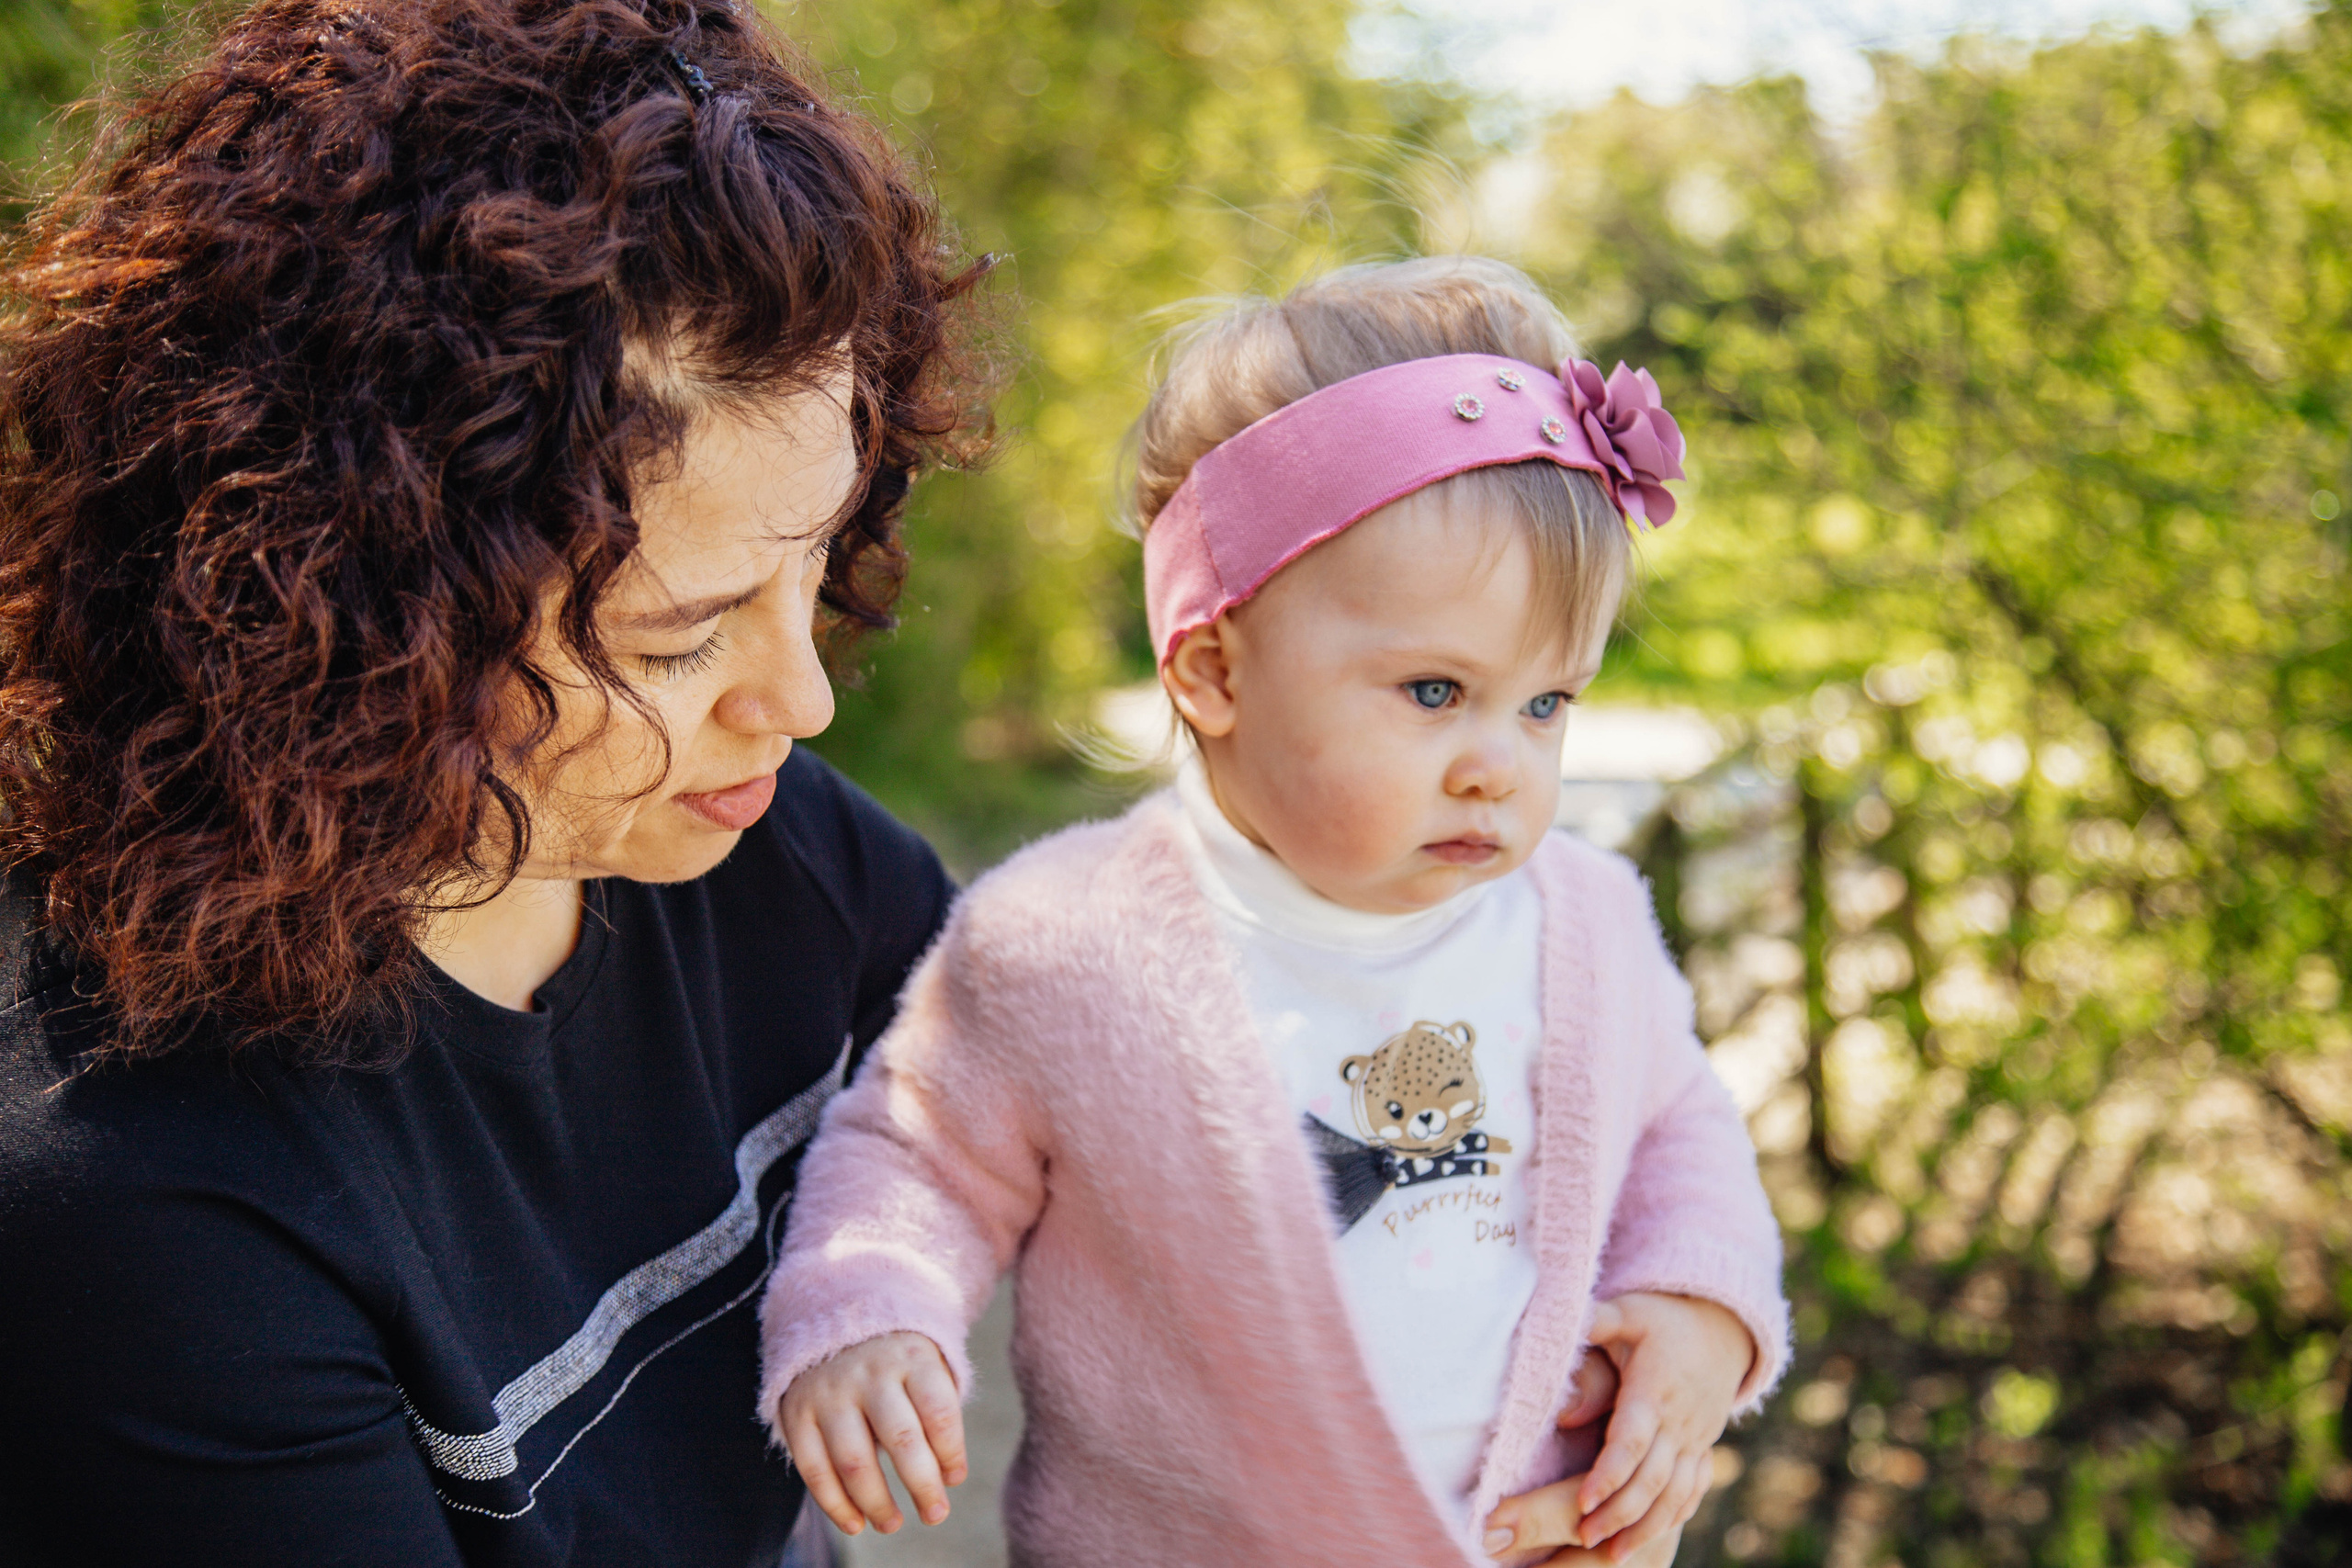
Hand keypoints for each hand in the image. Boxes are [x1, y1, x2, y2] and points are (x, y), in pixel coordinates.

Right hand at [778, 1332, 967, 1535]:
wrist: (831, 1321)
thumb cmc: (894, 1361)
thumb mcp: (925, 1366)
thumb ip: (936, 1414)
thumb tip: (947, 1477)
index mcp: (911, 1358)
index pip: (938, 1412)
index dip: (951, 1453)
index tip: (954, 1480)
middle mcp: (869, 1373)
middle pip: (901, 1439)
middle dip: (922, 1486)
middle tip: (935, 1514)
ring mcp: (830, 1393)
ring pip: (855, 1461)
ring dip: (877, 1503)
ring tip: (893, 1523)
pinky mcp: (797, 1412)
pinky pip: (814, 1469)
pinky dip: (835, 1505)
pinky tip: (855, 1523)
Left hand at [1484, 1293, 1752, 1562]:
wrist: (1721, 1327)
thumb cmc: (1659, 1318)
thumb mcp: (1626, 1312)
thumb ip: (1593, 1326)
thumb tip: (1561, 1353)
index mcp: (1655, 1389)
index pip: (1633, 1439)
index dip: (1610, 1473)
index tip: (1583, 1501)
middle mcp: (1680, 1421)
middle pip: (1653, 1477)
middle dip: (1619, 1511)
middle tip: (1583, 1538)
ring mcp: (1695, 1439)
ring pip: (1675, 1493)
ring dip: (1644, 1526)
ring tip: (1610, 1553)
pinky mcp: (1702, 1450)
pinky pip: (1692, 1492)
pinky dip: (1671, 1519)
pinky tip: (1645, 1540)